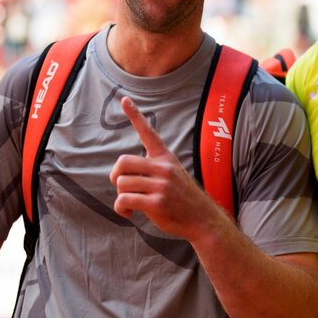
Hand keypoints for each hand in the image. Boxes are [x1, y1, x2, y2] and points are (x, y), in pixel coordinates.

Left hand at [110, 96, 216, 239]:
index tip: (124, 99)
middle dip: (115, 176)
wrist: (202, 219)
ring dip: (120, 196)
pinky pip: (124, 200)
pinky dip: (121, 208)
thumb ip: (153, 168)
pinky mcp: (156, 203)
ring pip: (121, 184)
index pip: (148, 132)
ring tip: (130, 204)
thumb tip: (123, 174)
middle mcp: (163, 168)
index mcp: (166, 158)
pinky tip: (129, 213)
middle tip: (121, 185)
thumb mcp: (174, 174)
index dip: (135, 115)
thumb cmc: (182, 198)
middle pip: (122, 162)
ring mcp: (160, 186)